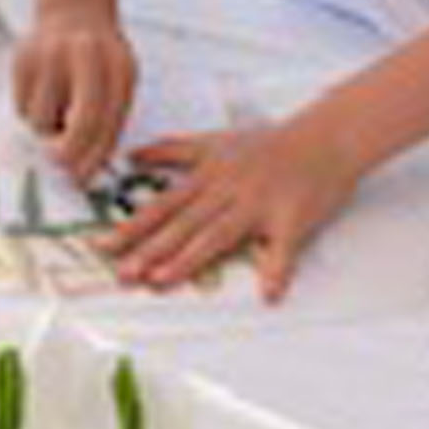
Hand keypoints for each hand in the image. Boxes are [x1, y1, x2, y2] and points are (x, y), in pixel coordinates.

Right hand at [11, 4, 134, 181]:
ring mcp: (51, 54)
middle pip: (80, 124)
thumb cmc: (101, 59)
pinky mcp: (22, 58)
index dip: (96, 157)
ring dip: (47, 128)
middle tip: (62, 163)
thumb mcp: (119, 80)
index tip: (85, 177)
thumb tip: (86, 166)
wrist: (74, 9)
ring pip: (42, 120)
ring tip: (58, 107)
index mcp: (119, 65)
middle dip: (70, 154)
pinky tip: (44, 89)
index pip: (109, 123)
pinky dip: (31, 110)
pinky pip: (22, 107)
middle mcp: (86, 56)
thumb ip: (109, 120)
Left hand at [100, 119, 363, 303]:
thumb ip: (172, 150)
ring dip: (189, 259)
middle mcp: (227, 189)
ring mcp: (259, 204)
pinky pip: (284, 248)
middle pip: (183, 223)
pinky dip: (277, 270)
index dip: (132, 227)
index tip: (103, 245)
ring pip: (219, 234)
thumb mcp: (215, 139)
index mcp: (209, 175)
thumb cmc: (270, 141)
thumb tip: (132, 157)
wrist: (325, 134)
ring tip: (162, 280)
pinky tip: (268, 293)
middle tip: (122, 273)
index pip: (163, 205)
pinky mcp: (292, 218)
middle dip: (149, 249)